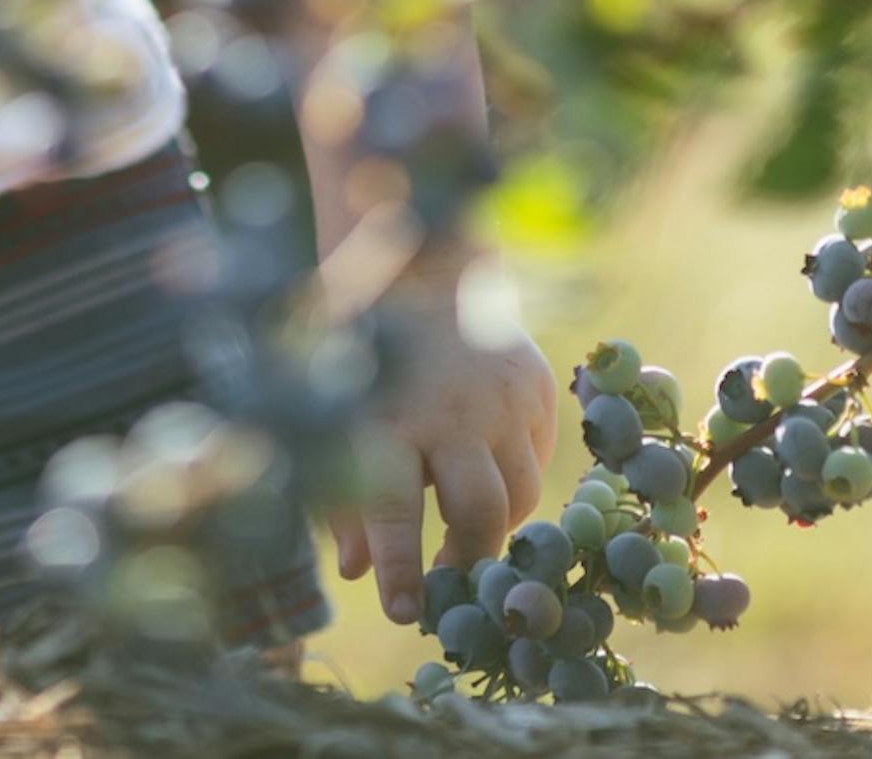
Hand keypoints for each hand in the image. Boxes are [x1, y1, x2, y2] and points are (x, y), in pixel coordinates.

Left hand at [331, 247, 557, 623]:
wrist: (420, 260)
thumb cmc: (360, 346)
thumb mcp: (332, 411)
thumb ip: (341, 491)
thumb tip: (355, 570)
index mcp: (386, 413)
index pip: (395, 510)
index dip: (402, 569)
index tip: (405, 612)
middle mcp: (451, 408)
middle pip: (478, 511)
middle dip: (469, 561)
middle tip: (452, 585)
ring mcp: (501, 396)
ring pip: (520, 494)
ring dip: (497, 529)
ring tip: (468, 539)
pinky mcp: (536, 386)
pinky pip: (538, 458)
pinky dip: (517, 480)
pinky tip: (488, 474)